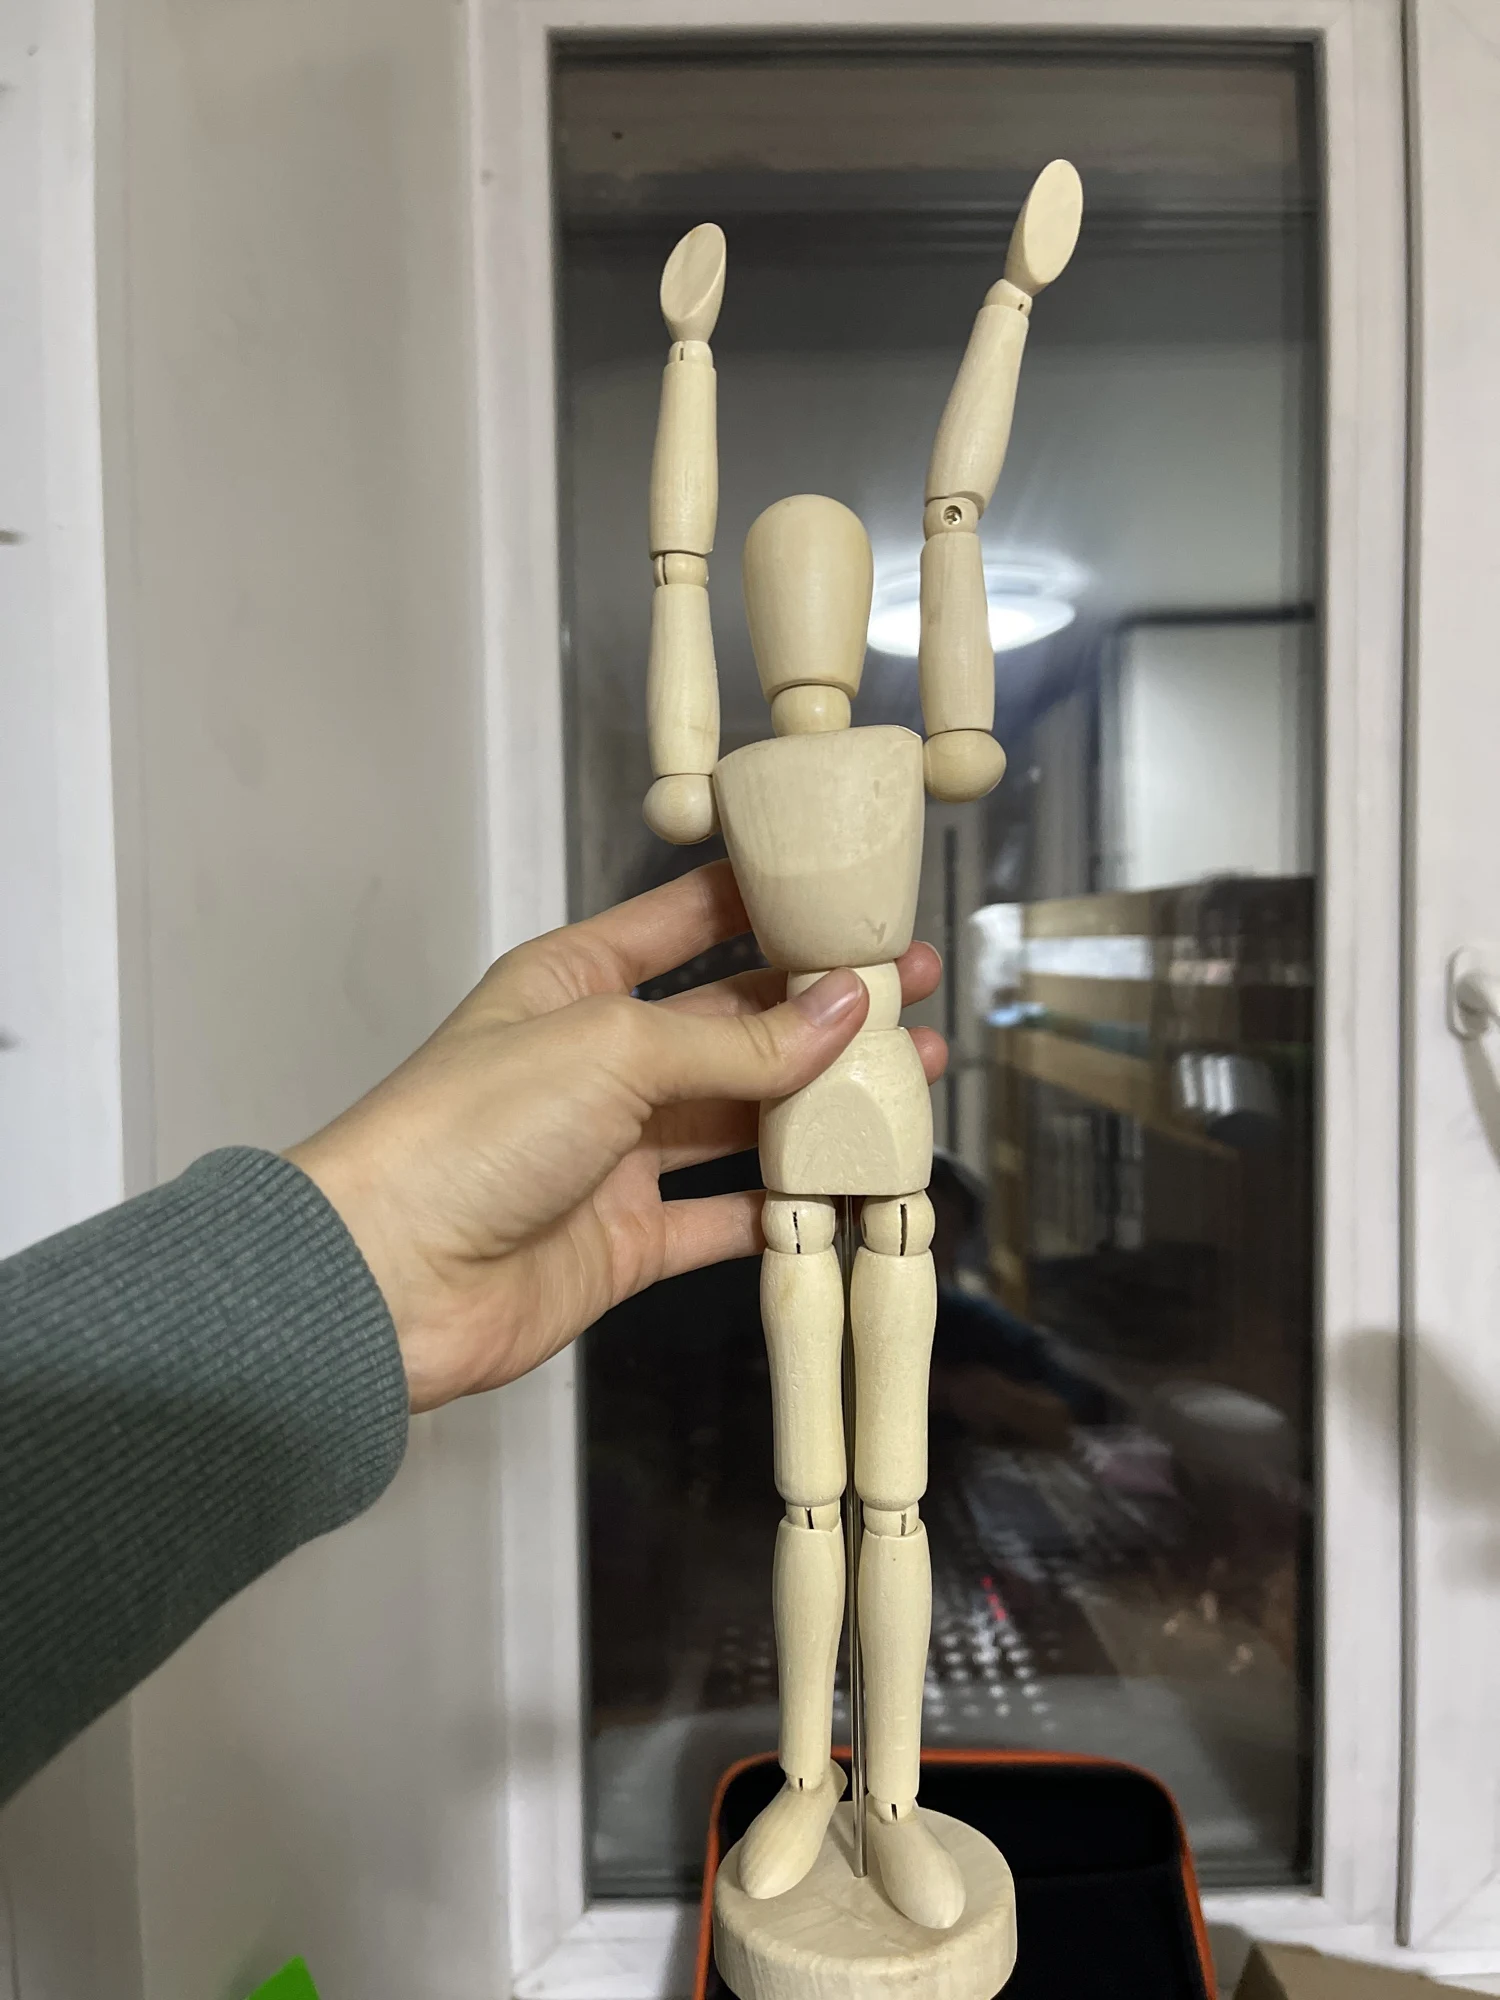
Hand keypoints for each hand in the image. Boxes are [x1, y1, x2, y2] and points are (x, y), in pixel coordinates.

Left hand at [287, 861, 946, 1411]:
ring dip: (822, 1108)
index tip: (851, 894)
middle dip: (819, 1013)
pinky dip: (788, 1211)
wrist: (388, 1278)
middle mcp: (599, 1061)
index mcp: (576, 982)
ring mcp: (614, 1154)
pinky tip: (856, 1194)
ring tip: (910, 1089)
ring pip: (739, 1121)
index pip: (685, 921)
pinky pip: (725, 1218)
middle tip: (910, 997)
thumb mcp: (613, 1047)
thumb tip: (844, 1009)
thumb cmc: (474, 1129)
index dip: (767, 904)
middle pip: (731, 1026)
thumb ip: (738, 1040)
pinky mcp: (626, 1239)